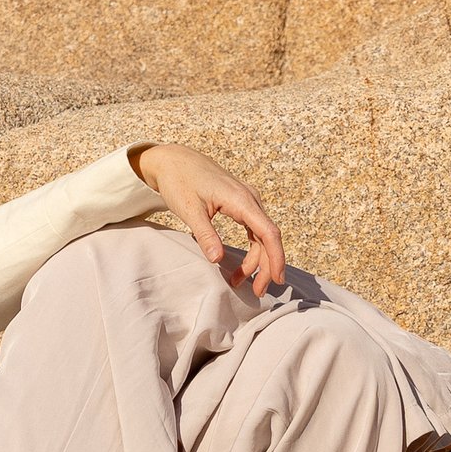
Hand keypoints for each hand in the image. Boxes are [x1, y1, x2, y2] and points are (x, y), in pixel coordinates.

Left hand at [128, 143, 287, 295]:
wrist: (173, 159)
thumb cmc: (180, 180)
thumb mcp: (190, 210)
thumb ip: (206, 234)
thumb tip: (217, 260)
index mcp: (241, 200)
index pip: (268, 233)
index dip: (276, 258)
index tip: (276, 280)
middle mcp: (250, 199)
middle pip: (268, 238)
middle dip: (265, 266)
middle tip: (256, 292)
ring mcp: (247, 201)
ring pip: (261, 235)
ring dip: (255, 260)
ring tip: (239, 281)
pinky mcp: (240, 204)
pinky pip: (253, 230)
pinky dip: (250, 249)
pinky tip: (240, 264)